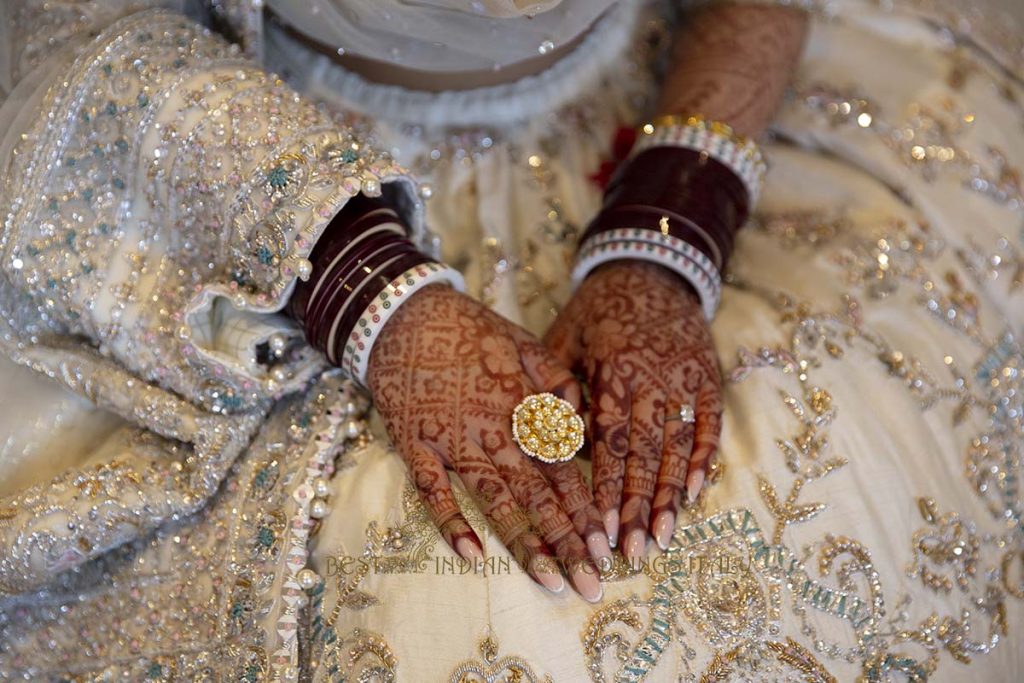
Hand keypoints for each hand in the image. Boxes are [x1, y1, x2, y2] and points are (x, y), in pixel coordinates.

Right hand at [367, 285, 611, 600]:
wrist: (403, 313)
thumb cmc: (469, 329)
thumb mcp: (525, 342)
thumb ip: (558, 382)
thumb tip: (581, 424)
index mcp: (522, 405)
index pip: (562, 468)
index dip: (585, 509)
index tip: (608, 546)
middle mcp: (491, 428)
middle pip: (535, 494)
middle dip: (566, 540)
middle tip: (591, 583)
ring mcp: (450, 439)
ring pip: (492, 499)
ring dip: (523, 541)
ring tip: (549, 580)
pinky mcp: (413, 444)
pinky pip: (432, 490)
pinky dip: (450, 521)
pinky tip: (471, 555)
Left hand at [545, 261, 721, 560]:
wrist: (651, 267)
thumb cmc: (598, 310)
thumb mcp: (564, 334)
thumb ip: (557, 384)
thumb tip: (554, 435)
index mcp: (614, 369)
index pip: (610, 440)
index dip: (607, 488)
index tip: (599, 528)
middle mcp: (654, 377)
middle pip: (645, 454)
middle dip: (638, 507)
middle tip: (630, 552)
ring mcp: (686, 379)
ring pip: (678, 447)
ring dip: (671, 496)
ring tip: (663, 538)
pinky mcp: (708, 378)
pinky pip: (709, 425)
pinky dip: (703, 461)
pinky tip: (694, 495)